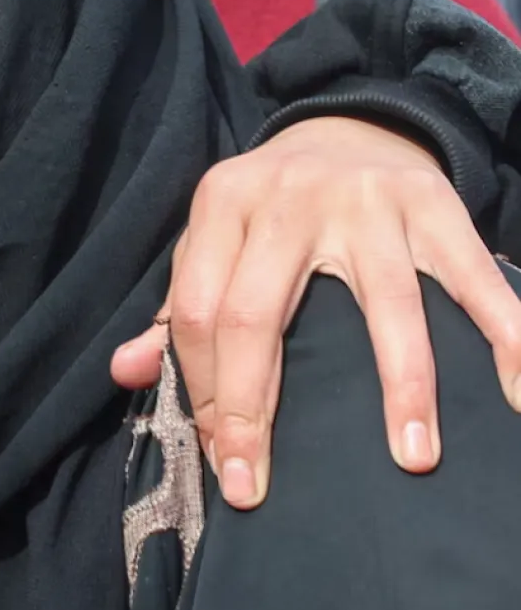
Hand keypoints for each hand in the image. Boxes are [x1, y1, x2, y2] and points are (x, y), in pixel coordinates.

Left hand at [110, 116, 520, 509]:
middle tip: (256, 484)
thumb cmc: (269, 208)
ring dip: (402, 387)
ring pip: (385, 304)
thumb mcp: (212, 239)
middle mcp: (287, 198)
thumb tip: (126, 372)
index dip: (204, 390)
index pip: (195, 312)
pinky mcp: (434, 204)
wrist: (347, 125)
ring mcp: (367, 201)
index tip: (222, 456)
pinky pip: (473, 277)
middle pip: (257, 314)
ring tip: (411, 456)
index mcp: (222, 204)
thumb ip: (173, 309)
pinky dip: (505, 332)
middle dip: (255, 408)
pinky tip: (516, 389)